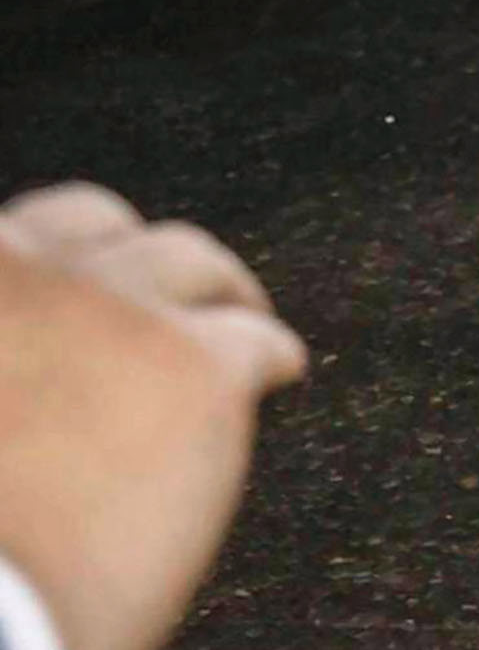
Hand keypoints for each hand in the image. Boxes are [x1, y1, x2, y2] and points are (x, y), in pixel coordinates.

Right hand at [0, 185, 308, 649]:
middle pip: (91, 224)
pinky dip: (269, 354)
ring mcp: (108, 306)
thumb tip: (23, 424)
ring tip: (239, 324)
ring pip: (185, 262)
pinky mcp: (193, 363)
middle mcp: (17, 265)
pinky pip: (254, 341)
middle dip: (127, 260)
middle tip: (156, 306)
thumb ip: (0, 389)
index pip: (9, 242)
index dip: (44, 275)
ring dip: (213, 291)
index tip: (63, 311)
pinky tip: (280, 372)